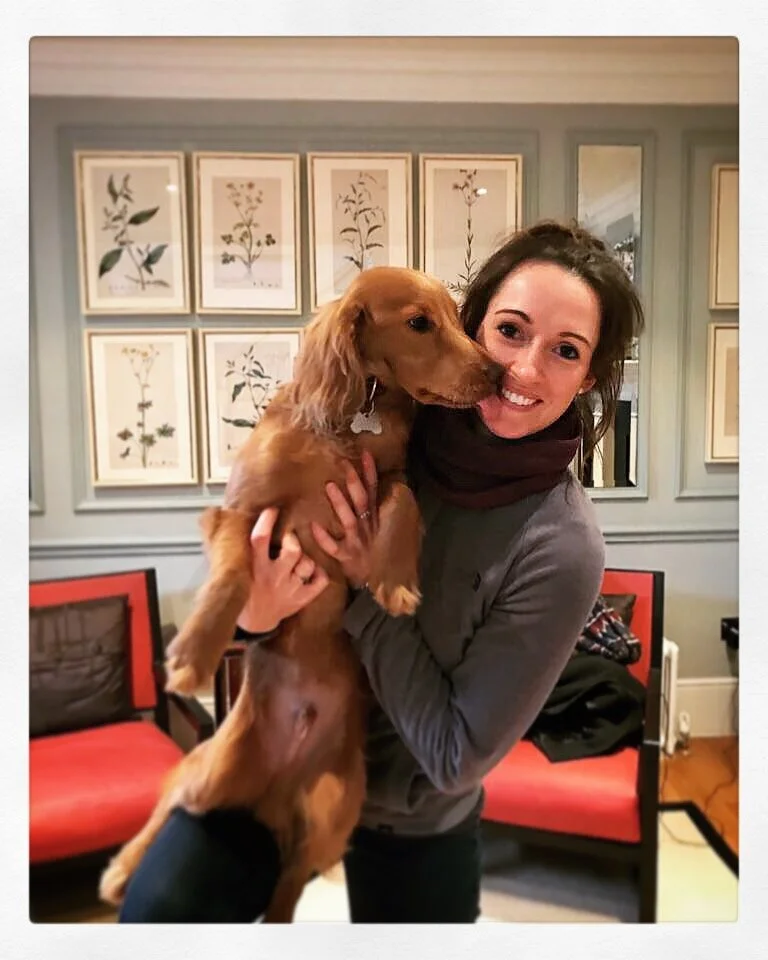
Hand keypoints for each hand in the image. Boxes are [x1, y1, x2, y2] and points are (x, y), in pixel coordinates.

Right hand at [237, 507, 328, 632]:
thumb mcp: (236, 571)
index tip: (272, 511)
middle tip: (289, 538)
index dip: (267, 521)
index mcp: (254, 568)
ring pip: (308, 564)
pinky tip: (312, 571)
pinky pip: (320, 582)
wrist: (254, 623)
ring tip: (299, 558)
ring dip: (306, 558)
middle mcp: (273, 578)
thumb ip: (236, 549)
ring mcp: (289, 589)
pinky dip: (320, 574)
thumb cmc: (245, 591)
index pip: (260, 539)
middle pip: (293, 551)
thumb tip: (220, 519)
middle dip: (292, 539)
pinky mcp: (301, 599)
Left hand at [311, 450, 377, 588]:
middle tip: (344, 464)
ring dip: (340, 503)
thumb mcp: (376, 527)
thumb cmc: (371, 551)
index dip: (370, 472)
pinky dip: (325, 537)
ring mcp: (356, 542)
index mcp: (373, 518)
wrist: (374, 581)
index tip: (364, 453)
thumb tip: (375, 484)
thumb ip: (372, 508)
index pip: (373, 491)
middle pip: (362, 502)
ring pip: (349, 520)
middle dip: (354, 482)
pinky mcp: (346, 557)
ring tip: (329, 486)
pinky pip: (334, 547)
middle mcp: (366, 527)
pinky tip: (314, 526)